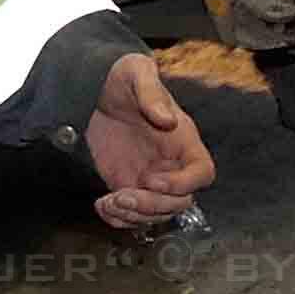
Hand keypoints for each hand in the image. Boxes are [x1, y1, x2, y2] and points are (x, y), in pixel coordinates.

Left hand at [85, 51, 215, 231]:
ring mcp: (150, 178)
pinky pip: (132, 214)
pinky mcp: (127, 186)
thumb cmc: (121, 77)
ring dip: (134, 216)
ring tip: (109, 202)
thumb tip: (167, 119)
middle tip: (123, 196)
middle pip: (180, 201)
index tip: (152, 180)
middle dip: (153, 205)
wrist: (92, 88)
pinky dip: (118, 219)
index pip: (202, 171)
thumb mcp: (136, 74)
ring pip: (157, 213)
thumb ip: (152, 94)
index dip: (183, 183)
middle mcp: (171, 163)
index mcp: (182, 139)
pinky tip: (102, 206)